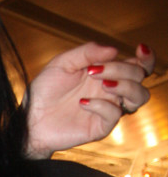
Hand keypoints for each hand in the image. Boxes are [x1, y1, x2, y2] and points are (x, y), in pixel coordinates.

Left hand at [24, 42, 154, 157]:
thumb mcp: (63, 63)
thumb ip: (87, 52)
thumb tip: (114, 50)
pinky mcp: (101, 127)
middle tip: (95, 72)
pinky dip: (102, 105)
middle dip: (123, 70)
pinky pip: (115, 115)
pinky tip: (82, 103)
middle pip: (140, 77)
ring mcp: (108, 108)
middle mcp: (112, 90)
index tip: (139, 49)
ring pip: (139, 97)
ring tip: (102, 84)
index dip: (146, 57)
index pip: (138, 65)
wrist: (30, 118)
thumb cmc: (45, 90)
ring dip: (126, 86)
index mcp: (107, 73)